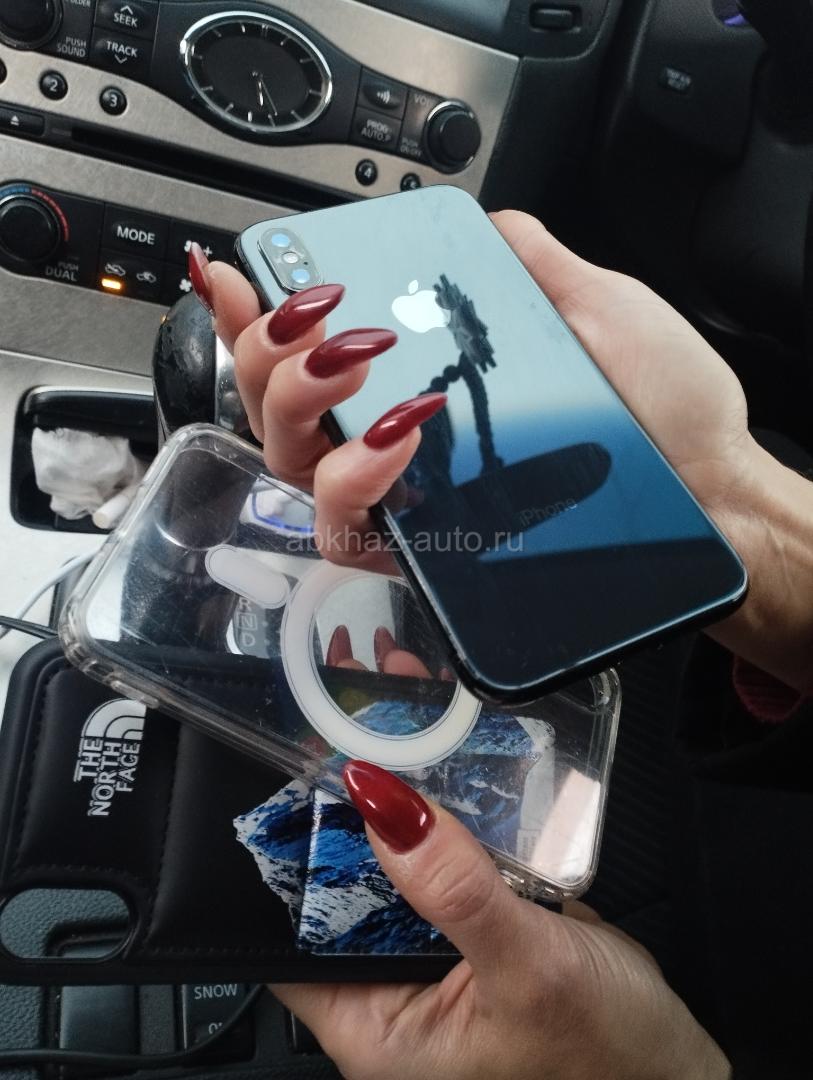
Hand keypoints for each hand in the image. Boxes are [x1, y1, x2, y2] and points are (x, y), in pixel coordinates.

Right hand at [192, 215, 812, 688]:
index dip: (254, 315)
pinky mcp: (421, 552)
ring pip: (291, 467)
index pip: (310, 352)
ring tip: (356, 360)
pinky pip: (345, 530)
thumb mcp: (595, 307)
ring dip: (299, 401)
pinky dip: (353, 475)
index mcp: (419, 383)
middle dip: (265, 351)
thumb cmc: (661, 408)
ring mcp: (405, 499)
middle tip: (318, 318)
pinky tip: (399, 431)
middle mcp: (395, 444)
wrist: (706, 486)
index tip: (239, 274)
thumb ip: (527, 263)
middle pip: (274, 407)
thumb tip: (487, 222)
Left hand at [270, 761, 729, 1079]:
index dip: (286, 852)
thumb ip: (455, 890)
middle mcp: (389, 994)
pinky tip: (440, 763)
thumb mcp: (529, 970)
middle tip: (353, 721)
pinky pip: (436, 863)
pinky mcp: (466, 928)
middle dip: (346, 807)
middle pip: (337, 886)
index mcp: (374, 1029)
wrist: (678, 1069)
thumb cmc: (609, 1058)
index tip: (301, 772)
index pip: (286, 935)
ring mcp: (428, 958)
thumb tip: (381, 803)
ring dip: (394, 802)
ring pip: (390, 866)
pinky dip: (440, 817)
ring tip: (391, 720)